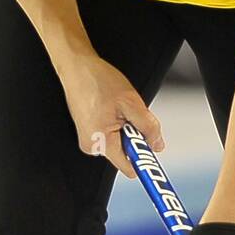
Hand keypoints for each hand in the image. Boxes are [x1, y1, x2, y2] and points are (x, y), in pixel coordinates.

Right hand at [59, 54, 164, 178]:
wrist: (77, 66)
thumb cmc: (98, 80)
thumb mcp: (131, 102)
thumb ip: (147, 127)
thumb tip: (156, 145)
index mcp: (100, 143)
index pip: (129, 168)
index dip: (145, 160)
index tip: (153, 150)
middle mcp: (91, 146)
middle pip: (126, 153)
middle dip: (134, 136)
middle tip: (130, 114)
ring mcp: (88, 138)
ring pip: (120, 142)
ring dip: (126, 127)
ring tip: (118, 107)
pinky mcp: (88, 131)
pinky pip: (111, 134)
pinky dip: (117, 122)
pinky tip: (111, 106)